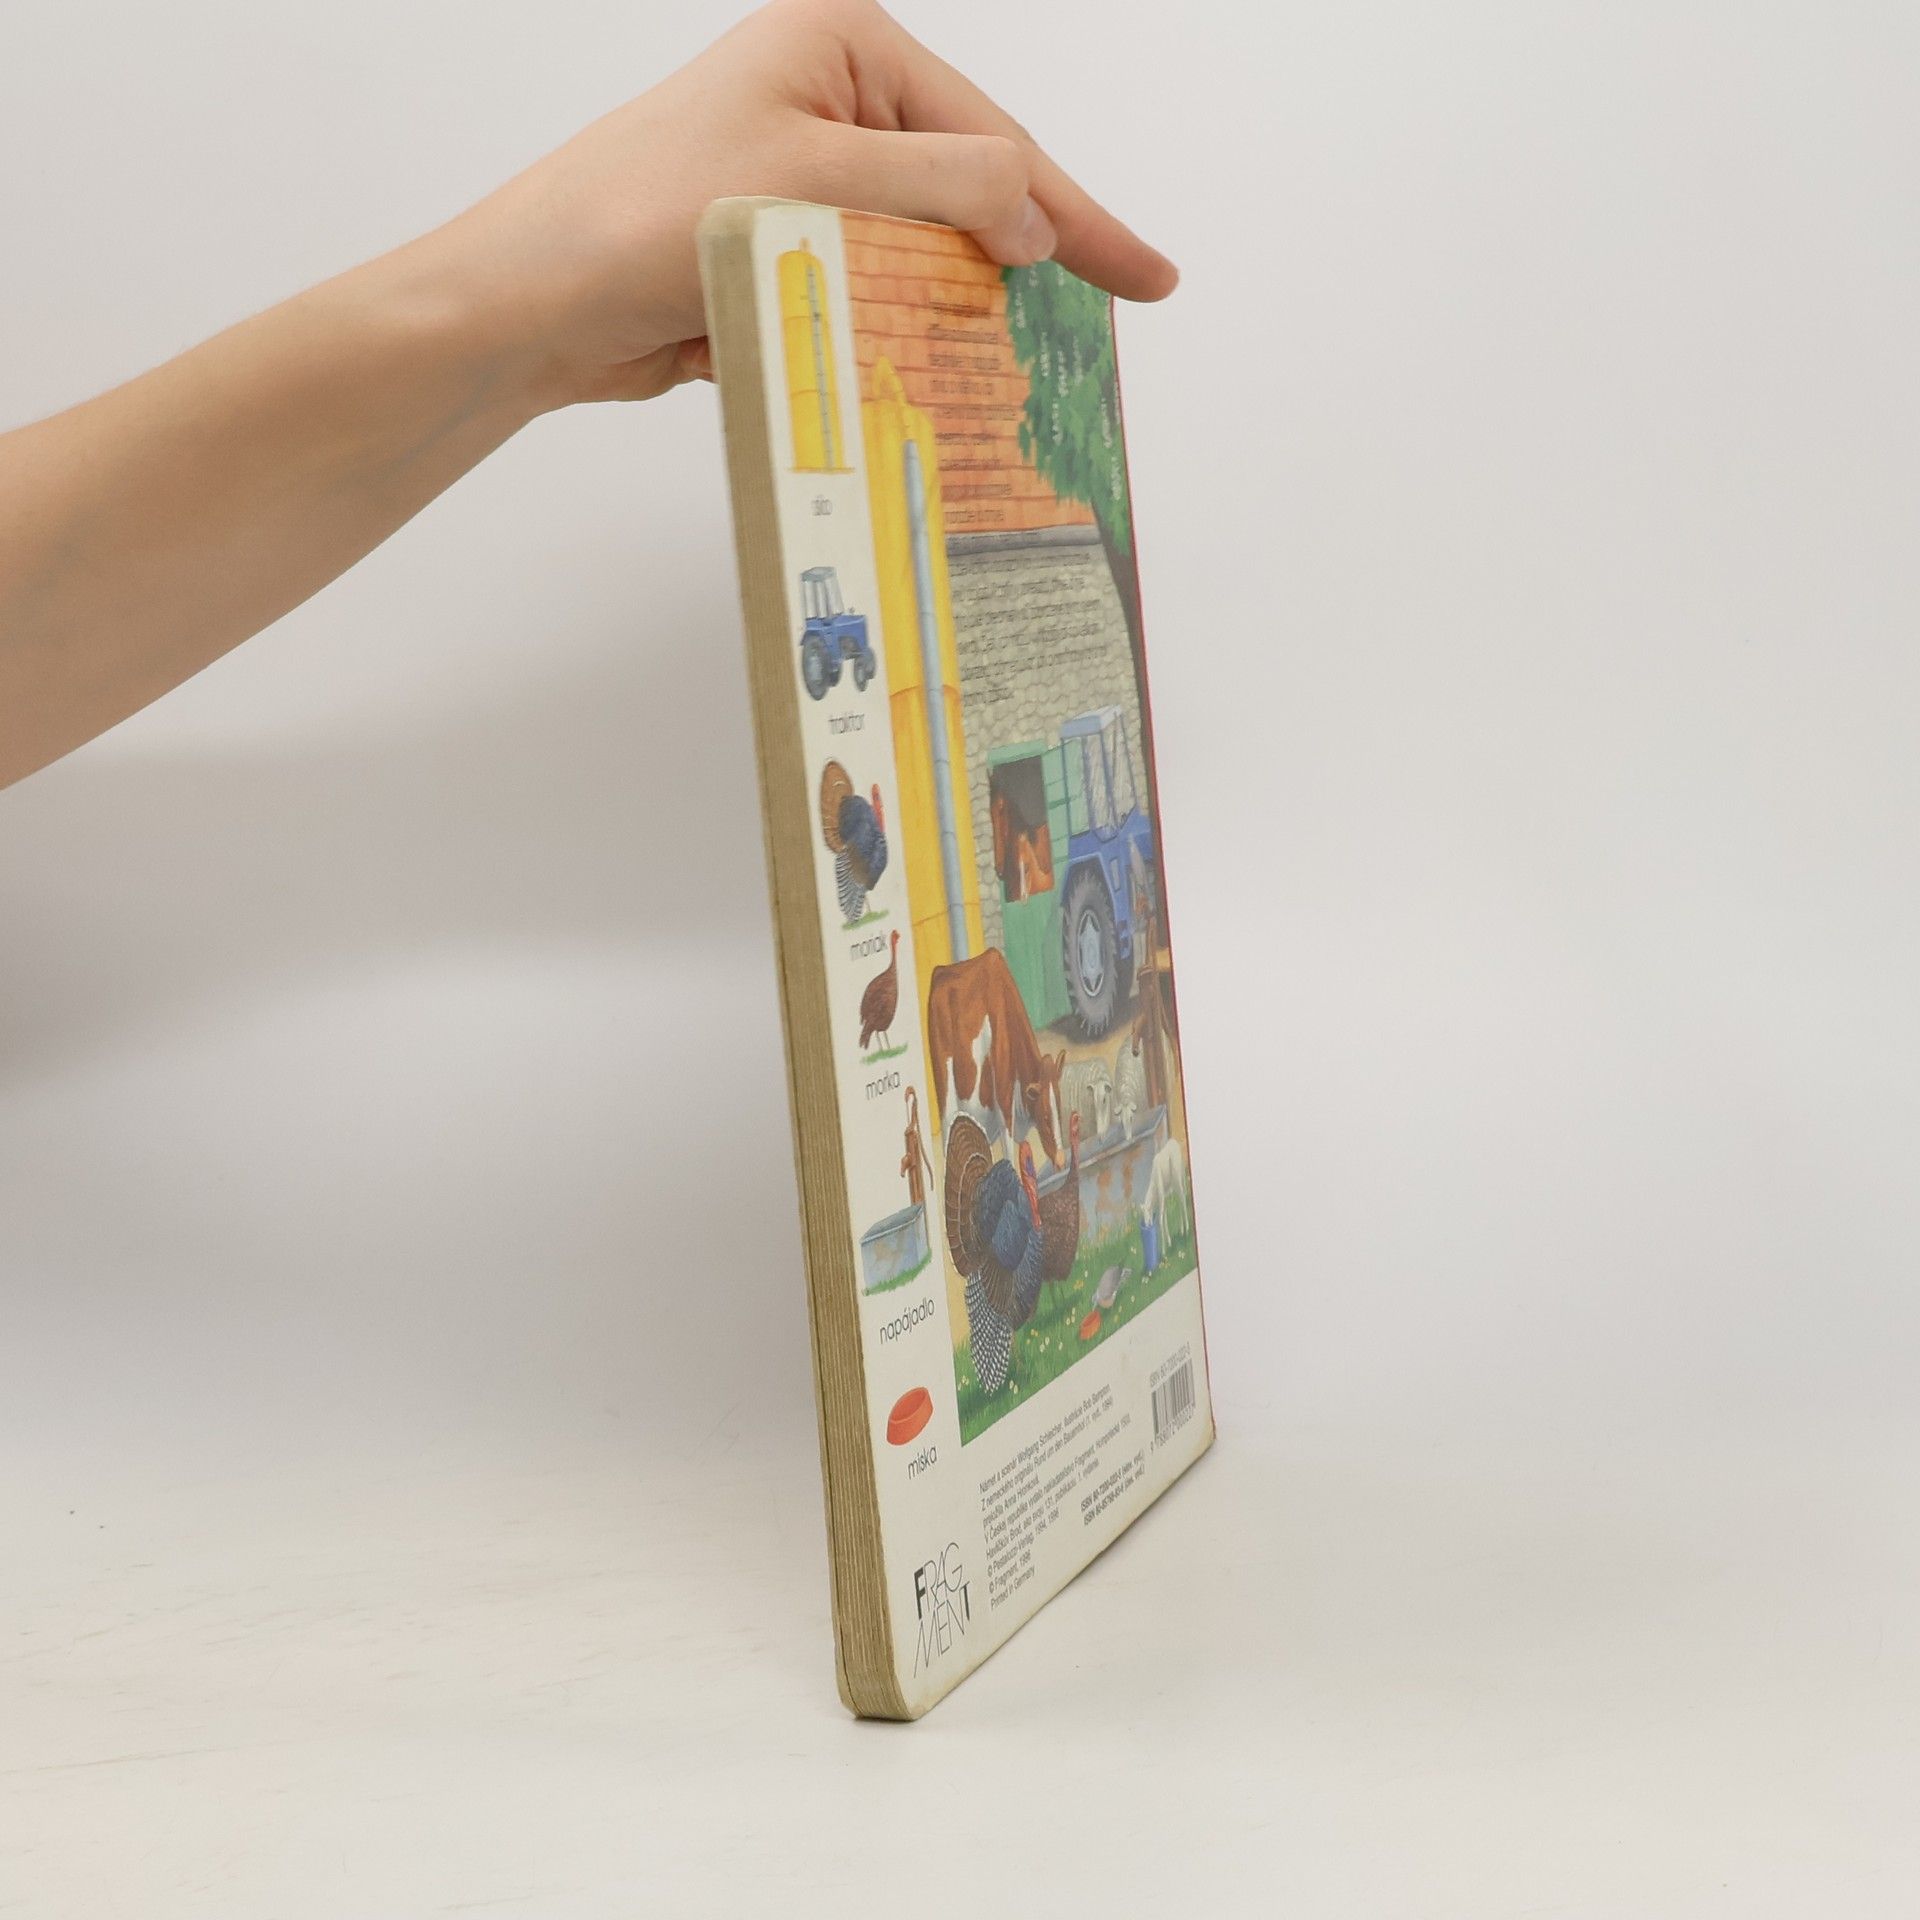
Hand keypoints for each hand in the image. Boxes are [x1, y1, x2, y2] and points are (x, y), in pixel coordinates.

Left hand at [427, 0, 1178, 406]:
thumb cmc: (642, 216)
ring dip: (962, 315)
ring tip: (1023, 380)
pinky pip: (872, 297)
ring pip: (921, 255)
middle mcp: (829, 104)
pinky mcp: (781, 256)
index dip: (1075, 216)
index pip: (990, 139)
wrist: (531, 305)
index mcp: (842, 47)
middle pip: (965, 195)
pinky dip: (904, 341)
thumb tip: (1037, 221)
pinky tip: (941, 385)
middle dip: (1027, 268)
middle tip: (1104, 334)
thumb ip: (941, 190)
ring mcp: (805, 182)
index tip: (1147, 277)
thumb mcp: (811, 183)